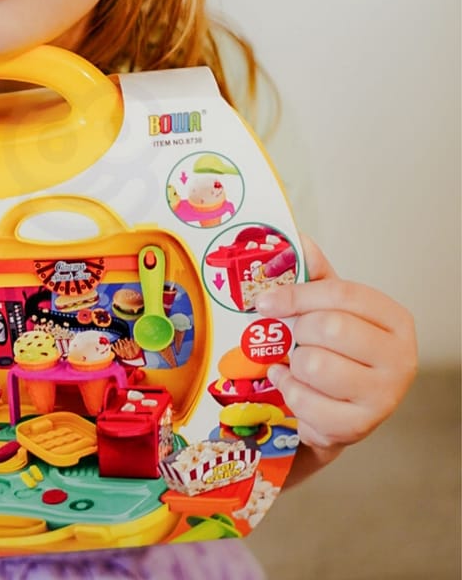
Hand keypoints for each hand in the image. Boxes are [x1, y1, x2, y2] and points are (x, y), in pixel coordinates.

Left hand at [255, 235, 416, 475]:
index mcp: (393, 318)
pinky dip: (289, 391)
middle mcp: (399, 357)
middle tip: (292, 338)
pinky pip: (305, 401)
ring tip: (296, 365)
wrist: (337, 407)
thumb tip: (297, 238)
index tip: (264, 300)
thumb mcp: (328, 308)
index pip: (341, 293)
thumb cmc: (335, 350)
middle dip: (297, 332)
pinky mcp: (360, 426)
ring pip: (315, 366)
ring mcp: (384, 395)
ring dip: (293, 365)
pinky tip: (293, 386)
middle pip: (328, 328)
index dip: (296, 294)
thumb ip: (314, 275)